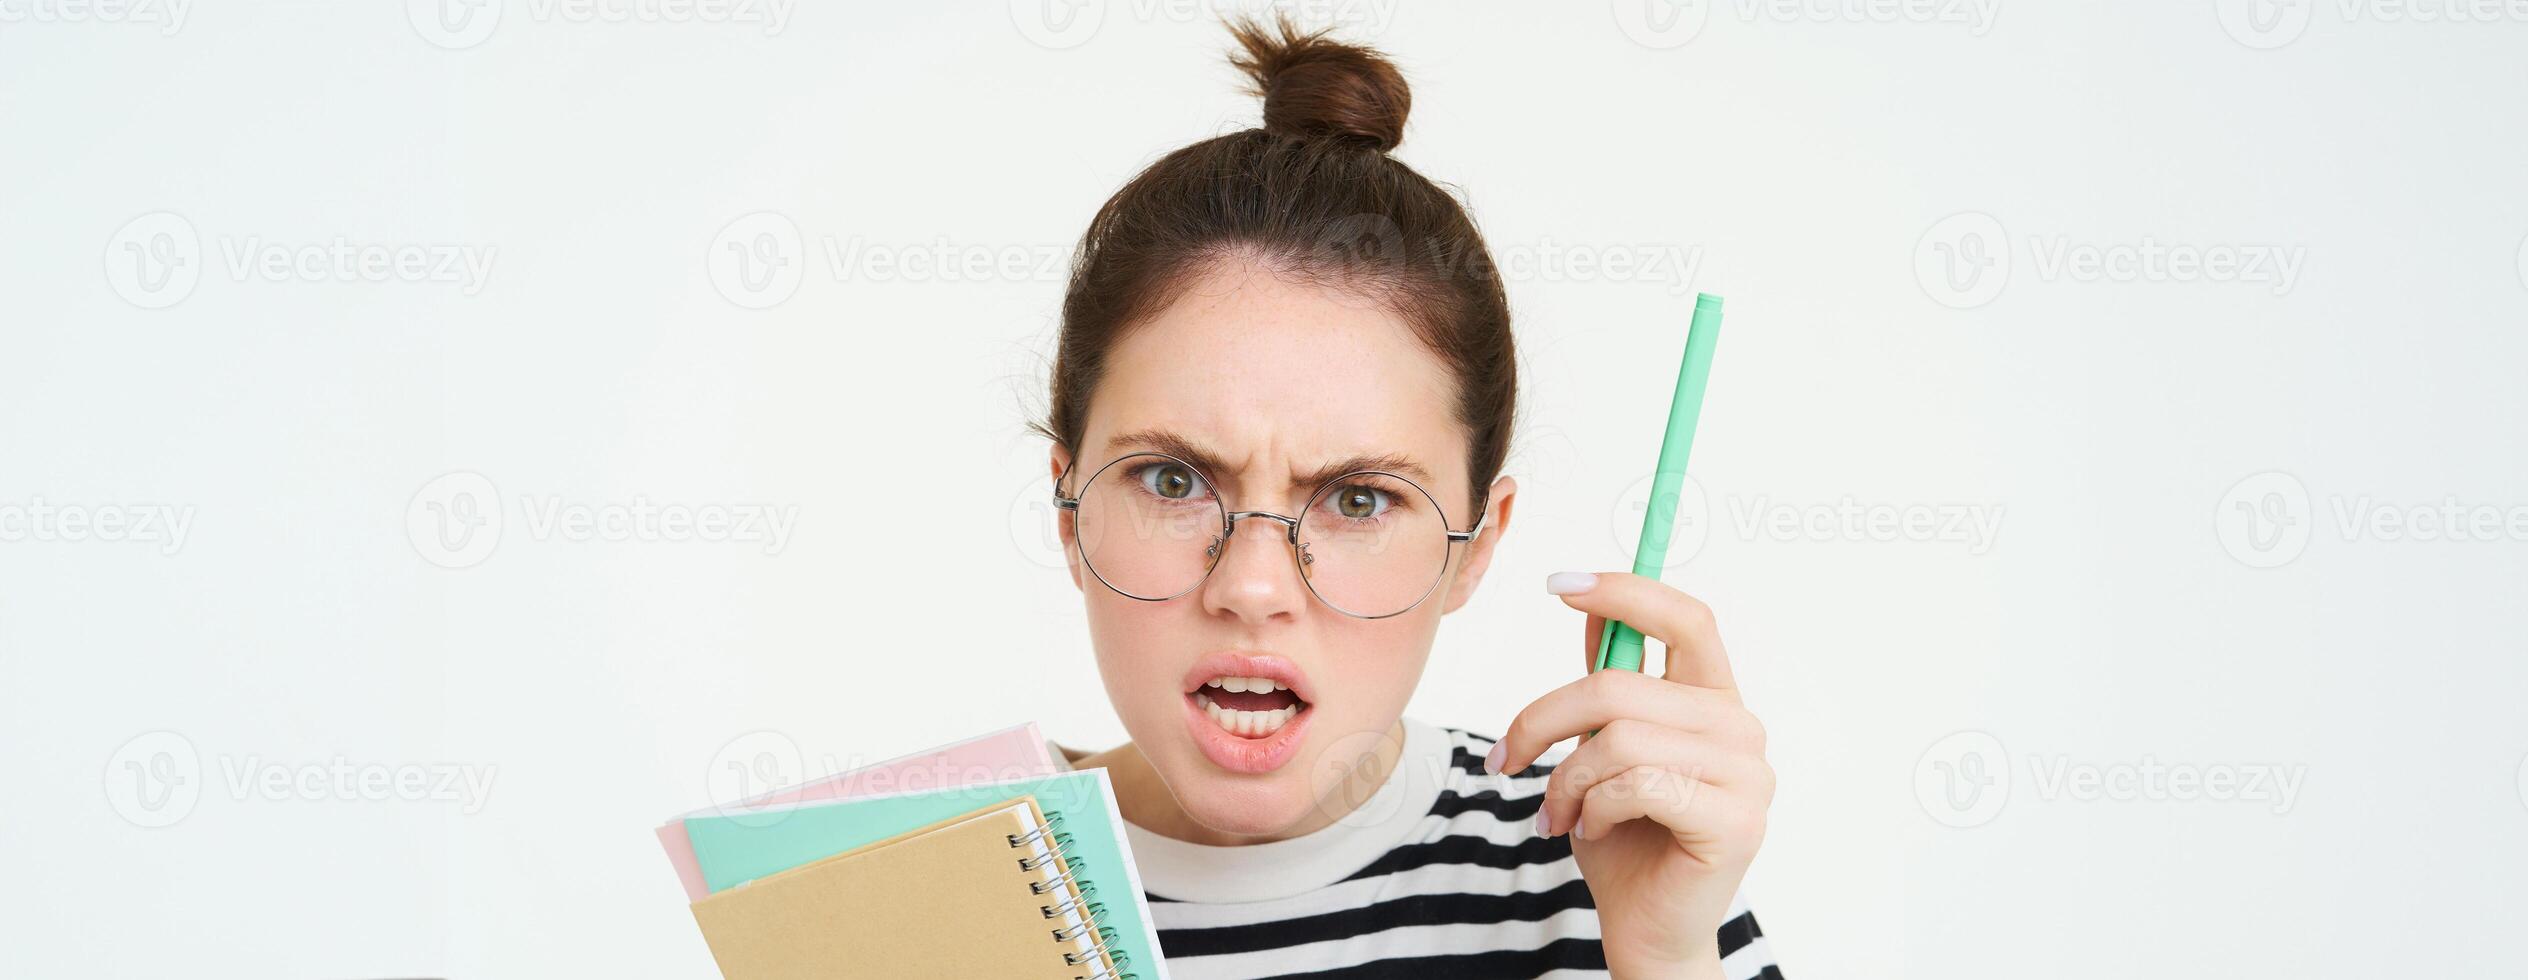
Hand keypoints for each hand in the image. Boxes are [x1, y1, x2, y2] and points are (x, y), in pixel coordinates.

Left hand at [1486, 572, 1772, 978]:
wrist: (1647, 928)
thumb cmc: (1625, 839)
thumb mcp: (1602, 749)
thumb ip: (1609, 682)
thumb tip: (1587, 608)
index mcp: (1714, 700)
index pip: (1687, 618)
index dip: (1626, 590)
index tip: (1558, 582)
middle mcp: (1741, 728)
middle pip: (1620, 683)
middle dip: (1543, 720)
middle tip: (1505, 760)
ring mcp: (1748, 774)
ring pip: (1620, 738)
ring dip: (1566, 779)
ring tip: (1557, 812)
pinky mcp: (1736, 820)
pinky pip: (1637, 784)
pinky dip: (1594, 808)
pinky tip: (1592, 830)